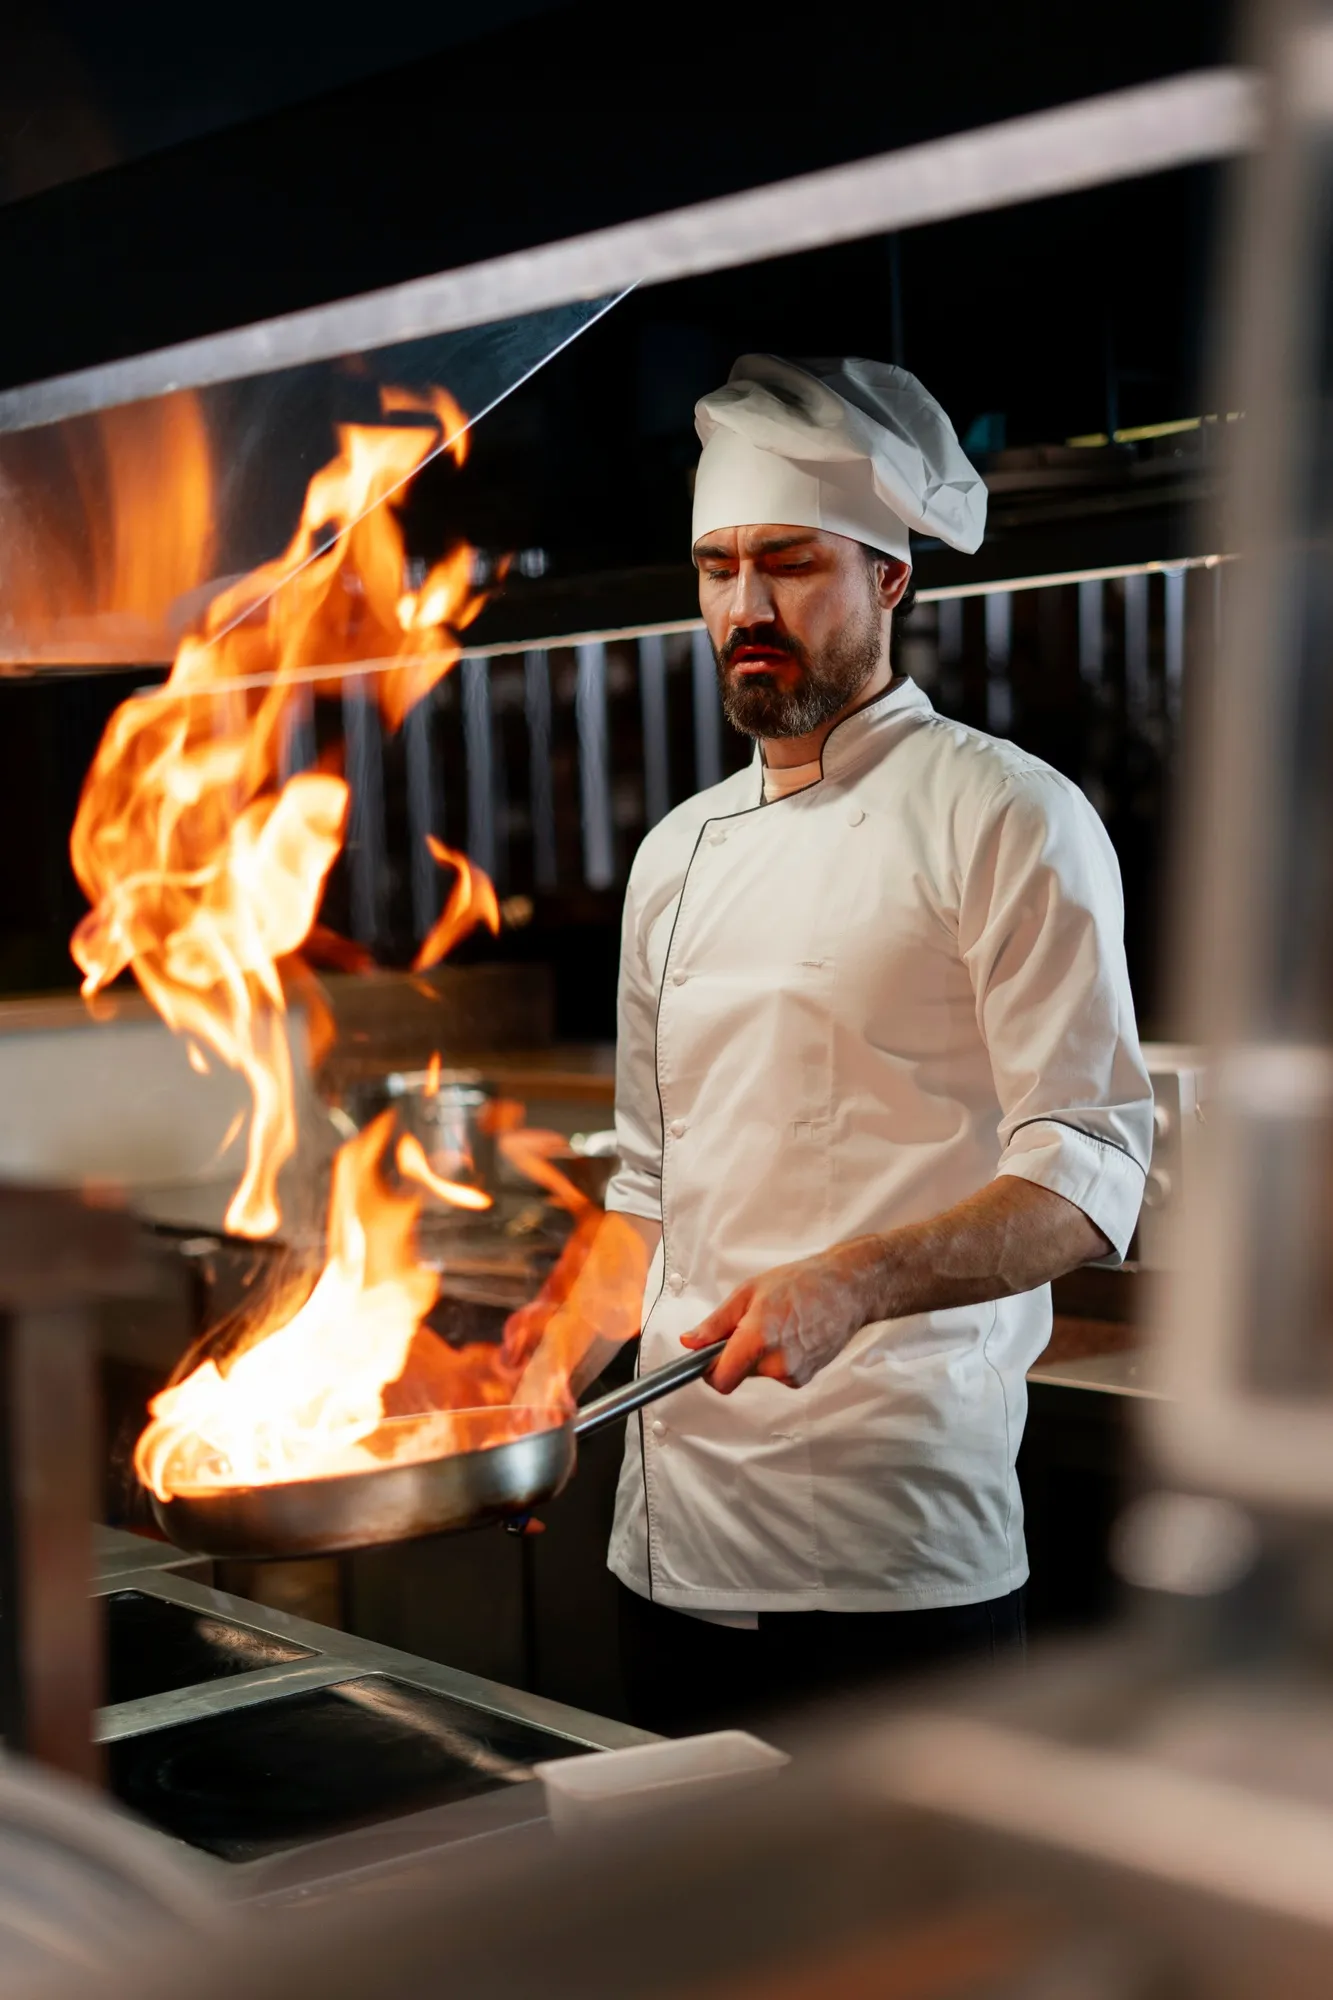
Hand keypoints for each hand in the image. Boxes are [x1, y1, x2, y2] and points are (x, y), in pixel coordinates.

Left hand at [680, 1238, 884, 1393]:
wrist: (846, 1289)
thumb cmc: (800, 1283)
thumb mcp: (748, 1292)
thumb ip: (716, 1323)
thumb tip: (689, 1343)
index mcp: (758, 1339)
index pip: (721, 1380)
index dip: (710, 1371)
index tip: (708, 1356)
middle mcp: (777, 1363)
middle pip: (738, 1375)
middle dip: (736, 1355)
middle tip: (751, 1324)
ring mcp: (794, 1374)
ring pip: (757, 1374)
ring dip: (758, 1356)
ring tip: (777, 1325)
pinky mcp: (805, 1378)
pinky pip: (776, 1374)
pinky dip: (776, 1359)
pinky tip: (792, 1335)